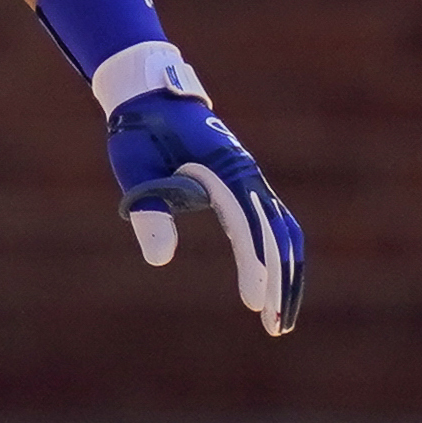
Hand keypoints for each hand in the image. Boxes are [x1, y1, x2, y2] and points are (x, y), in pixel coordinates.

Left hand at [106, 89, 302, 335]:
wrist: (149, 95)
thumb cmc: (138, 132)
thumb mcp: (134, 170)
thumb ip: (149, 212)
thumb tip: (160, 261)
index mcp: (224, 171)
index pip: (248, 228)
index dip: (255, 267)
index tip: (255, 304)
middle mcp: (247, 175)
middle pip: (278, 236)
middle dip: (281, 283)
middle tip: (277, 328)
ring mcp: (250, 179)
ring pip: (284, 232)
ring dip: (287, 274)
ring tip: (280, 318)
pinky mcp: (244, 184)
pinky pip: (273, 224)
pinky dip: (280, 255)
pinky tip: (275, 284)